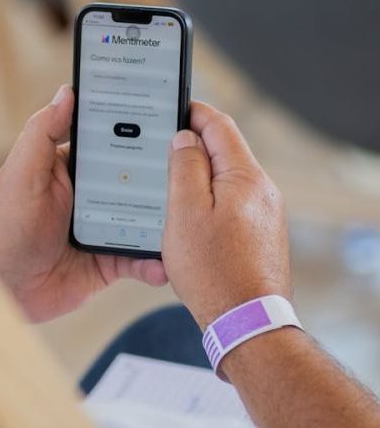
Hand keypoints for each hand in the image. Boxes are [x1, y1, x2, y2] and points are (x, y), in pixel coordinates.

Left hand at [0, 85, 166, 321]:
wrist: (6, 289)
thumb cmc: (6, 227)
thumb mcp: (22, 174)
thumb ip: (42, 133)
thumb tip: (66, 92)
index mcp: (73, 167)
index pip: (111, 142)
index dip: (136, 130)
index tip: (168, 119)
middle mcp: (94, 194)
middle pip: (136, 179)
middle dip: (163, 176)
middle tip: (194, 168)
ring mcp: (105, 226)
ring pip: (144, 218)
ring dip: (165, 220)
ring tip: (189, 216)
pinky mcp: (110, 259)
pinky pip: (138, 259)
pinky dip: (153, 263)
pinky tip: (163, 264)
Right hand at [163, 102, 289, 328]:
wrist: (246, 320)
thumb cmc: (213, 271)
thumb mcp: (186, 212)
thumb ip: (185, 167)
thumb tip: (185, 138)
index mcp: (245, 177)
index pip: (220, 126)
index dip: (194, 112)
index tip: (174, 107)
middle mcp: (261, 190)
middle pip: (225, 150)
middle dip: (193, 144)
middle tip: (163, 146)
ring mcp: (263, 211)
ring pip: (226, 177)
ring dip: (200, 174)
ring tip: (171, 181)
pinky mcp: (259, 230)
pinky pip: (232, 200)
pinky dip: (210, 197)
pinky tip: (191, 212)